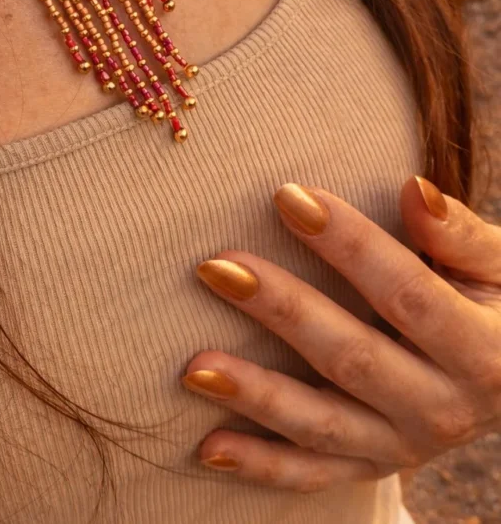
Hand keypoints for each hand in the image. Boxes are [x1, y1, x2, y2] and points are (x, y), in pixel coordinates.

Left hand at [182, 178, 500, 491]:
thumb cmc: (494, 301)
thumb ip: (460, 234)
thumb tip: (416, 189)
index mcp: (482, 353)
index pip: (407, 295)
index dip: (349, 245)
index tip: (287, 196)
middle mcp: (443, 410)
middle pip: (351, 357)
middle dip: (280, 309)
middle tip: (216, 265)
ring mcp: (403, 446)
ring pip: (320, 424)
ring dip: (255, 395)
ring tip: (193, 367)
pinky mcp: (372, 465)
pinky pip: (312, 474)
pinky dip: (260, 466)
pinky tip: (207, 445)